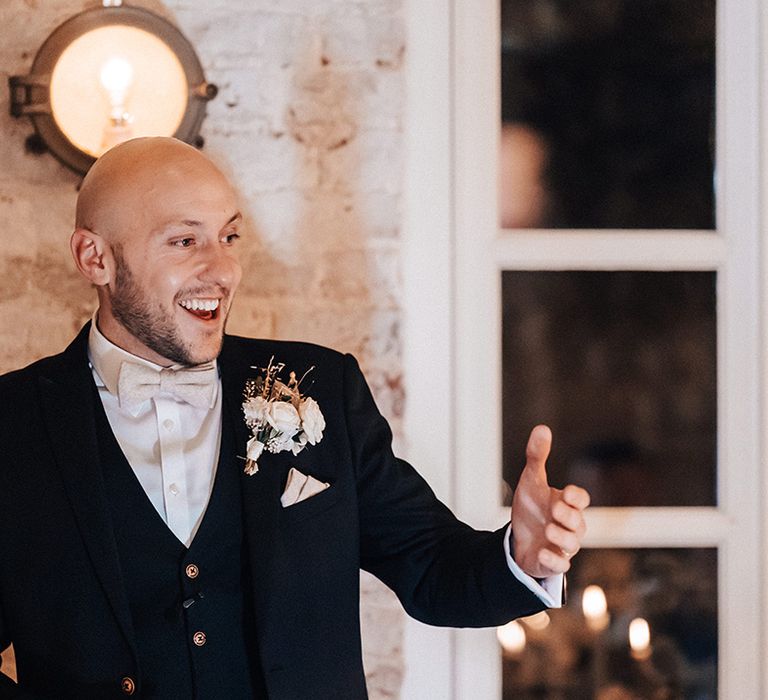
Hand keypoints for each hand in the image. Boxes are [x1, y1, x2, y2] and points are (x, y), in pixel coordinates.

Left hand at [511, 425, 589, 577]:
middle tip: (555, 509)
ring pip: (573, 545)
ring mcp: (562, 545)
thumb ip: (537, 456)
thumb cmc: (532, 507)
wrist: (519, 537)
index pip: (582, 500)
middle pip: (579, 523)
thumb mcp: (531, 480)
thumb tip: (542, 427)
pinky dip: (553, 560)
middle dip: (569, 516)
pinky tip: (542, 551)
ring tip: (549, 529)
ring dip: (563, 538)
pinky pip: (561, 566)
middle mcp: (569, 526)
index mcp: (567, 504)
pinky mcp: (553, 563)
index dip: (577, 497)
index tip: (567, 493)